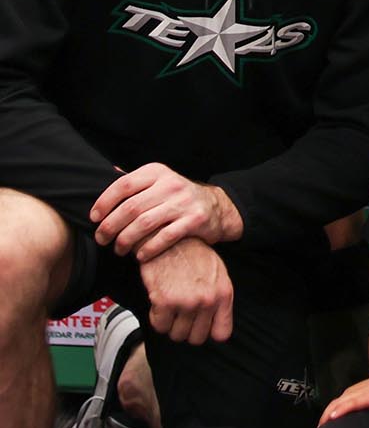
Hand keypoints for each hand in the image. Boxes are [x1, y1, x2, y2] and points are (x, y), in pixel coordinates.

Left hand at [92, 163, 243, 259]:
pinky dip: (147, 249)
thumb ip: (137, 181)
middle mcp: (171, 184)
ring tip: (119, 250)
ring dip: (125, 241)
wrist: (216, 207)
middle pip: (131, 208)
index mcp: (158, 173)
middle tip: (102, 239)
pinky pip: (164, 238)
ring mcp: (184, 202)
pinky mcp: (195, 220)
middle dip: (110, 227)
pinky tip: (140, 256)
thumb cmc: (178, 198)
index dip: (104, 203)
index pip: (124, 185)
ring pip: (144, 224)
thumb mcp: (160, 181)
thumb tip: (110, 171)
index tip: (94, 218)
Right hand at [137, 237, 233, 344]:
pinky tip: (160, 300)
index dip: (208, 332)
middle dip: (187, 328)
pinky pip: (160, 325)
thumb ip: (219, 298)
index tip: (199, 325)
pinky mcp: (165, 302)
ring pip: (176, 335)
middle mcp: (208, 300)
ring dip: (171, 323)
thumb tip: (217, 328)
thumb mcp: (216, 273)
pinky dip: (157, 317)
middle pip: (196, 338)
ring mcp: (187, 302)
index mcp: (224, 293)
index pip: (222, 333)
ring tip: (171, 303)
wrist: (170, 238)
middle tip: (181, 312)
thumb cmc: (192, 255)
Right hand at [318, 372, 368, 427]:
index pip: (352, 402)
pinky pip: (335, 402)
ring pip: (334, 402)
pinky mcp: (347, 393)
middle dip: (327, 415)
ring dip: (325, 414)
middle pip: (337, 403)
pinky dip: (328, 411)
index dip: (341, 409)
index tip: (332, 417)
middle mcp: (356, 392)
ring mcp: (350, 392)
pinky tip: (324, 422)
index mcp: (367, 395)